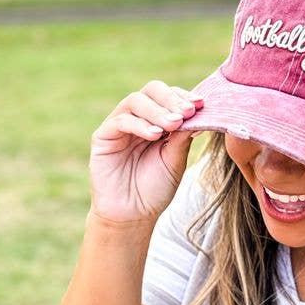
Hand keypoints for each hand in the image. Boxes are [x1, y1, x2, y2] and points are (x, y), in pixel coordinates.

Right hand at [88, 80, 203, 223]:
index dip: (184, 96)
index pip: (169, 96)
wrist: (133, 215)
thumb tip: (200, 111)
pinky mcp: (103, 136)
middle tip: (188, 112)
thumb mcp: (176, 159)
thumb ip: (183, 136)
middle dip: (172, 99)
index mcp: (158, 120)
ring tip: (174, 125)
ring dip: (158, 110)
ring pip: (136, 101)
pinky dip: (140, 124)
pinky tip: (155, 135)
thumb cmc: (156, 188)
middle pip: (152, 90)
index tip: (201, 105)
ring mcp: (119, 125)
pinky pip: (120, 121)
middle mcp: (138, 118)